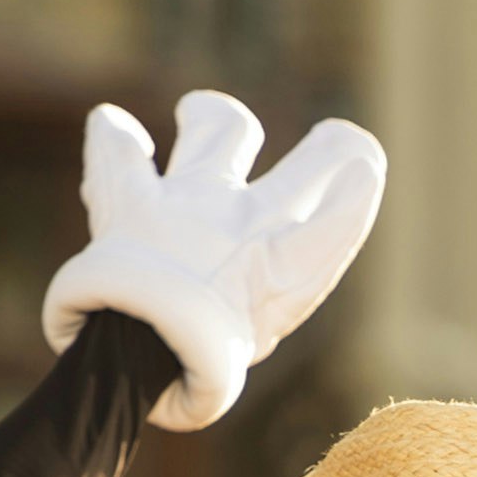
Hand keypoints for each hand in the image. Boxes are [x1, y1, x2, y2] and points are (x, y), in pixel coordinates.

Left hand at [40, 91, 391, 430]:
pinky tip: (110, 123)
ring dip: (216, 118)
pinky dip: (114, 139)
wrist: (142, 349)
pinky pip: (120, 154)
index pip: (337, 221)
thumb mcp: (253, 338)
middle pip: (302, 172)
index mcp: (284, 266)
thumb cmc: (202, 364)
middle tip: (338, 139)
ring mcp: (189, 199)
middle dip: (328, 155)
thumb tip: (291, 250)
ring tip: (201, 113)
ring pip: (220, 131)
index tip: (366, 168)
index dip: (354, 196)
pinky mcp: (129, 198)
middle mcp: (246, 220)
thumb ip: (277, 287)